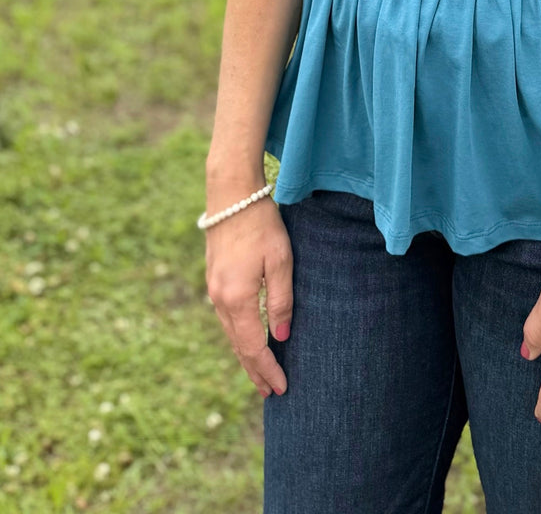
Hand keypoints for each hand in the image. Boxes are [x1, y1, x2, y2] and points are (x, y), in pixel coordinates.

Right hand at [204, 196, 293, 399]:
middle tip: (270, 393)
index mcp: (237, 299)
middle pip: (238, 347)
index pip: (252, 348)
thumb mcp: (280, 261)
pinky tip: (247, 340)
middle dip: (255, 371)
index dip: (267, 370)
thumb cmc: (262, 224)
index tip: (281, 389)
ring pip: (230, 334)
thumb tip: (280, 338)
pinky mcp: (214, 279)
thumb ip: (281, 301)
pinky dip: (238, 336)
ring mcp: (213, 290)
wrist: (231, 195)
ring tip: (260, 373)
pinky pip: (226, 319)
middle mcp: (220, 300)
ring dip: (245, 356)